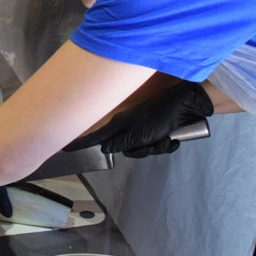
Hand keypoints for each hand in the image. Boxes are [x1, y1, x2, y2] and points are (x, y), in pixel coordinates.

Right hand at [65, 81, 213, 157]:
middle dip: (143, 150)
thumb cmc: (162, 116)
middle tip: (154, 143)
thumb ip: (121, 143)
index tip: (66, 147)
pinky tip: (174, 137)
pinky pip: (158, 146)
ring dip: (158, 147)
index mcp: (121, 124)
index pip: (97, 136)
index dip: (82, 142)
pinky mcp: (158, 130)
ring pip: (144, 149)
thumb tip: (105, 148)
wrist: (188, 105)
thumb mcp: (139, 133)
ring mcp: (144, 128)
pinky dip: (167, 144)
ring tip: (168, 138)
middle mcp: (130, 126)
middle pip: (127, 149)